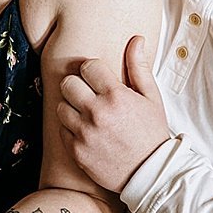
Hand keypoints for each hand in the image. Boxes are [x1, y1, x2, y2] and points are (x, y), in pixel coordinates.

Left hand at [56, 35, 169, 192]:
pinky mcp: (76, 151)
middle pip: (67, 83)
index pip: (88, 67)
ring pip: (60, 106)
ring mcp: (84, 133)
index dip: (92, 70)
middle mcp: (97, 113)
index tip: (98, 78)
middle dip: (76, 85)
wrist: (149, 173)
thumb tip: (136, 39)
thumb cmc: (151, 132)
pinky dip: (70, 128)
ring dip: (71, 107)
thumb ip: (139, 67)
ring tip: (85, 113)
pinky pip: (61, 130)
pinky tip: (85, 130)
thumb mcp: (151, 97)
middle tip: (87, 93)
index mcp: (116, 96)